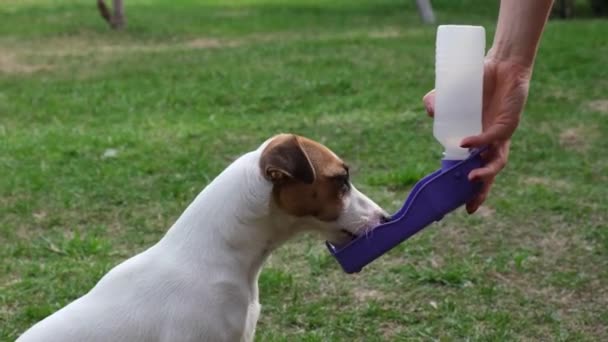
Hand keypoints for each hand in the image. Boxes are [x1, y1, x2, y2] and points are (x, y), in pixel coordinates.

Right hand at [423, 58, 530, 212]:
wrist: (503, 63)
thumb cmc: (478, 80)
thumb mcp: (450, 94)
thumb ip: (436, 103)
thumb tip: (430, 111)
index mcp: (480, 141)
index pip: (474, 169)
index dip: (467, 186)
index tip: (455, 203)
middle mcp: (493, 142)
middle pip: (489, 173)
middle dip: (480, 192)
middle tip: (469, 208)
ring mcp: (502, 135)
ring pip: (497, 162)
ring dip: (486, 173)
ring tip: (472, 178)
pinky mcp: (508, 123)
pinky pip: (493, 138)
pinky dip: (479, 143)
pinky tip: (465, 144)